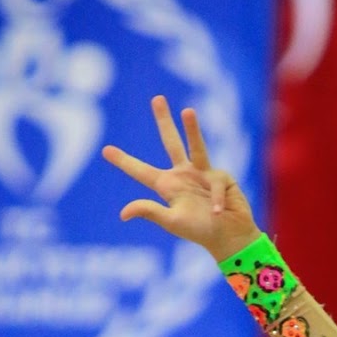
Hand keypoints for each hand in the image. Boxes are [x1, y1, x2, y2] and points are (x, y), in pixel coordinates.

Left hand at [102, 95, 259, 261]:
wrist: (230, 237)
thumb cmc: (200, 232)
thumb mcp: (172, 222)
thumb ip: (150, 212)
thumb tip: (123, 213)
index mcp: (168, 186)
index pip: (141, 171)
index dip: (124, 161)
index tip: (106, 151)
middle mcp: (184, 175)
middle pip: (171, 142)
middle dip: (164, 121)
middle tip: (157, 98)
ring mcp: (203, 173)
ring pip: (197, 146)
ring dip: (193, 129)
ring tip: (188, 111)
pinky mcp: (221, 177)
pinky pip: (216, 185)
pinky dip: (216, 201)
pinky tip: (218, 212)